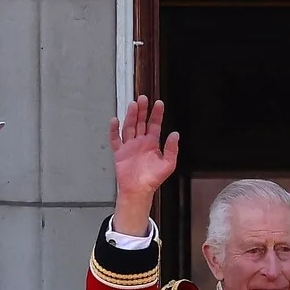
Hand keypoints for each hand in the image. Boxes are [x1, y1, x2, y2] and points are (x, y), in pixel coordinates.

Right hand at [109, 96, 179, 236]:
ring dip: (131, 116)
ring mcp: (129, 146)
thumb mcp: (168, 164)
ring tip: (133, 105)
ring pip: (129, 127)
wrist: (138, 191)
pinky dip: (114, 130)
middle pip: (141, 122)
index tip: (159, 104)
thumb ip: (172, 149)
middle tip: (143, 98)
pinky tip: (115, 121)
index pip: (154, 124)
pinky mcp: (120, 152)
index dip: (157, 114)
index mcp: (152, 143)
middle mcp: (140, 142)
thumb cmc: (152, 179)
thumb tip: (175, 135)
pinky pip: (116, 139)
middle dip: (142, 110)